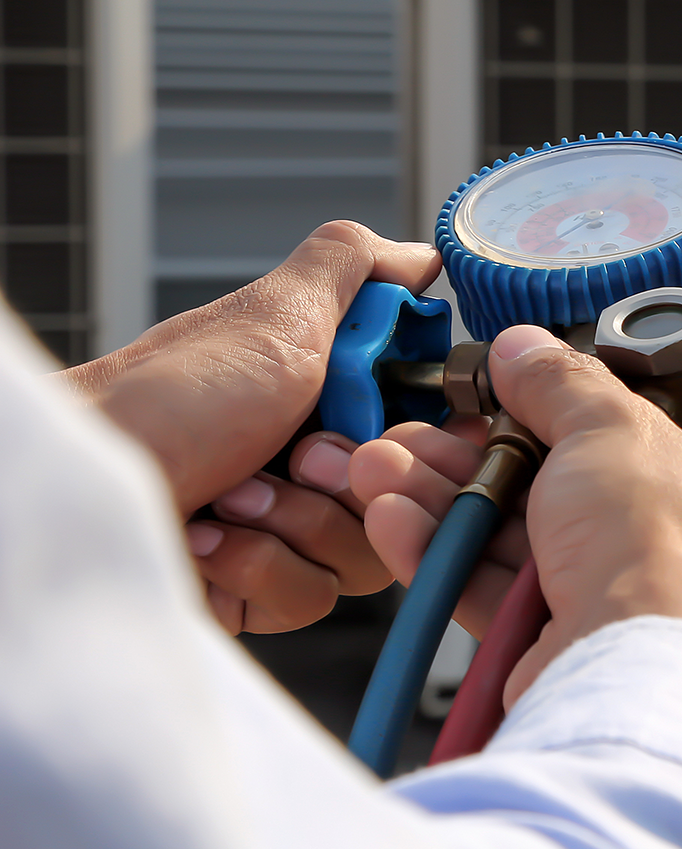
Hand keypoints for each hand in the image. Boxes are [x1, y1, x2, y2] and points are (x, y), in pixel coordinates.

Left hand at [63, 221, 441, 632]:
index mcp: (327, 388)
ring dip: (298, 525)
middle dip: (350, 482)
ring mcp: (286, 524)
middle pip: (408, 494)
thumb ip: (353, 267)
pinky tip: (210, 538)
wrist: (82, 493)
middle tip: (298, 458)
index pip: (432, 423)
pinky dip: (262, 566)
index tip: (388, 427)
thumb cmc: (166, 401)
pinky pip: (313, 597)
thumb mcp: (275, 314)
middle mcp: (312, 454)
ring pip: (364, 554)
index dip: (424, 435)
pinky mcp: (257, 588)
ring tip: (233, 496)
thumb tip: (422, 252)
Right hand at [350, 324, 681, 700]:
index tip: (552, 398)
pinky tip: (399, 521)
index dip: (621, 419)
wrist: (625, 678)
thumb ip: (564, 386)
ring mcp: (661, 625)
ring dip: (461, 506)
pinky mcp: (597, 664)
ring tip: (394, 466)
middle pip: (602, 498)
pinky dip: (459, 562)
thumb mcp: (612, 429)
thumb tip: (529, 355)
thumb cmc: (669, 556)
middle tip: (448, 431)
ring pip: (547, 550)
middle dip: (500, 461)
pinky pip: (520, 603)